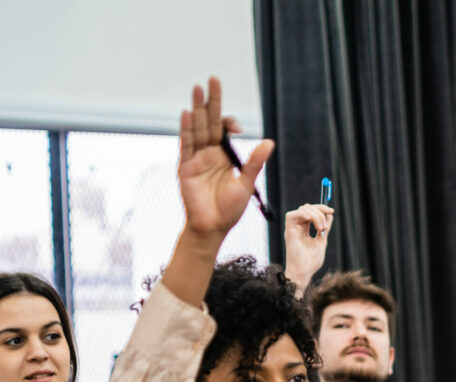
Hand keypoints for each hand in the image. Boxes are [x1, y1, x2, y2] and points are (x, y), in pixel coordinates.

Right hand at [177, 77, 273, 238]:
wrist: (213, 227)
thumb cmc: (230, 208)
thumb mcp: (246, 182)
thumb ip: (255, 162)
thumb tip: (269, 142)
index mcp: (224, 155)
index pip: (224, 129)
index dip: (229, 122)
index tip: (237, 128)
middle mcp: (208, 153)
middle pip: (209, 121)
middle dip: (211, 101)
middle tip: (212, 79)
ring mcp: (196, 158)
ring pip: (196, 128)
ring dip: (197, 109)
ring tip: (197, 88)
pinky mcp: (185, 167)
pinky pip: (186, 145)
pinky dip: (186, 129)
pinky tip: (187, 114)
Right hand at [284, 203, 334, 291]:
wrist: (303, 273)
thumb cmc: (311, 262)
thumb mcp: (322, 242)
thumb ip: (325, 229)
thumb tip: (330, 215)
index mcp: (304, 230)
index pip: (311, 212)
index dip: (321, 209)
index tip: (331, 211)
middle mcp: (297, 228)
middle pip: (306, 208)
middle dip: (319, 210)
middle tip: (325, 226)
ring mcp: (293, 229)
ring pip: (302, 209)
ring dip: (315, 215)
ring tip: (321, 229)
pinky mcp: (289, 232)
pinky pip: (291, 215)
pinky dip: (303, 214)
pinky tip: (311, 222)